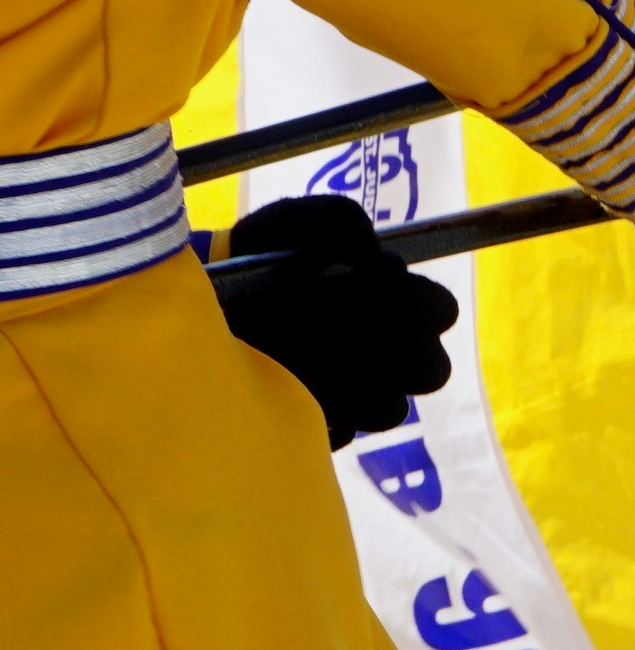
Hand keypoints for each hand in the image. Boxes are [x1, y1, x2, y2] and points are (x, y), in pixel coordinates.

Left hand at [210, 194, 458, 447]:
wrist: (208, 291)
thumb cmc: (262, 252)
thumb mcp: (295, 221)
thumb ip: (339, 220)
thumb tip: (378, 254)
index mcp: (395, 302)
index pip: (441, 310)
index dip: (422, 303)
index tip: (385, 288)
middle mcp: (386, 352)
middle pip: (432, 370)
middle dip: (403, 350)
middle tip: (356, 327)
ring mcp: (356, 393)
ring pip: (389, 408)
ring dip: (355, 381)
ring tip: (308, 350)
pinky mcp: (321, 421)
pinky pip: (341, 429)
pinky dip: (317, 406)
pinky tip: (284, 377)